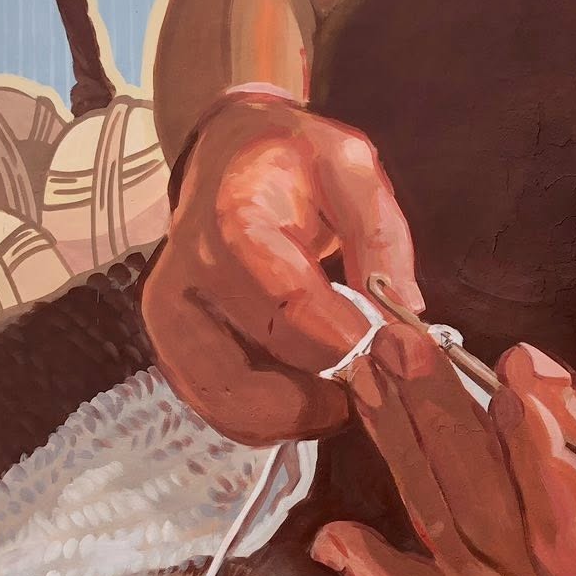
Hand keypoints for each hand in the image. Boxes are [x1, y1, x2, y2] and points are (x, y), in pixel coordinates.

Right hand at [142, 92, 421, 443]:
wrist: (227, 157)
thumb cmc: (295, 163)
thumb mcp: (351, 168)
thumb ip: (381, 235)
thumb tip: (405, 314)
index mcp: (237, 220)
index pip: (290, 304)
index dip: (347, 342)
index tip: (394, 356)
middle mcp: (190, 272)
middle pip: (263, 365)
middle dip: (331, 386)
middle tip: (378, 378)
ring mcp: (170, 315)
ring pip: (236, 403)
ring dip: (301, 413)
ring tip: (343, 386)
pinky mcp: (170, 346)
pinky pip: (219, 410)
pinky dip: (270, 418)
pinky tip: (306, 391)